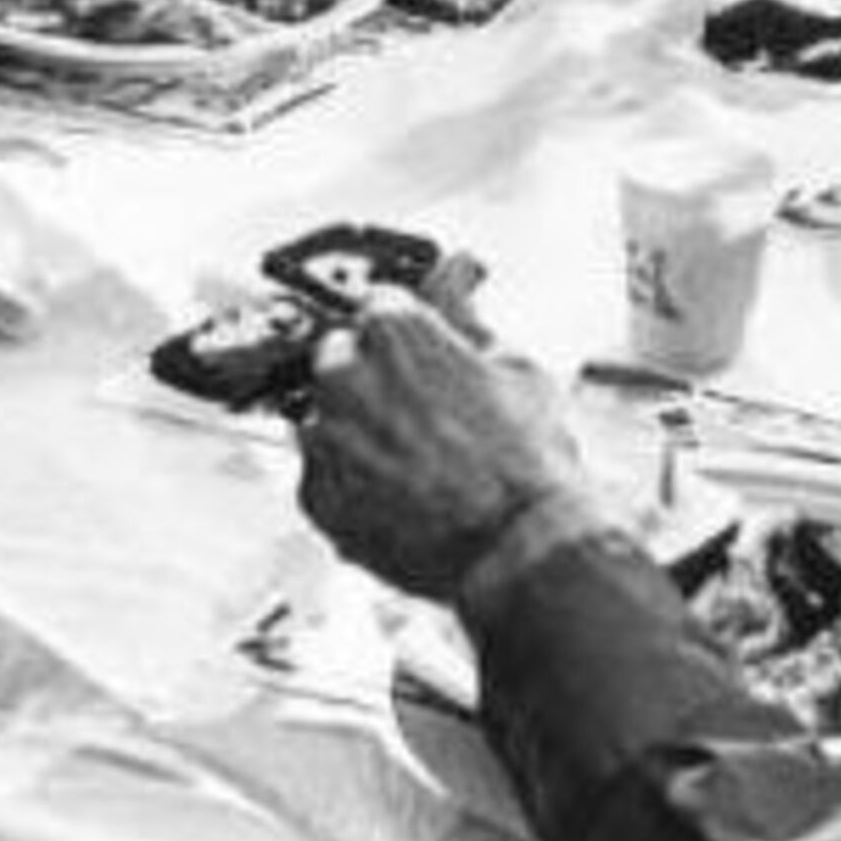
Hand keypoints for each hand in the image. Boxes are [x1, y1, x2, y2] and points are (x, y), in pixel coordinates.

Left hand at [294, 291, 593, 601]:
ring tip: (416, 465)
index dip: (405, 336)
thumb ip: (470, 323)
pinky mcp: (315, 495)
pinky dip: (351, 484)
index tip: (416, 354)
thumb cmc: (525, 463)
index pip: (379, 306)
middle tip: (419, 414)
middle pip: (341, 359)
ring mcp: (324, 438)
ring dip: (359, 434)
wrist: (516, 547)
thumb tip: (457, 292)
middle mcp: (344, 376)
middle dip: (372, 379)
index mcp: (392, 330)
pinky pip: (324, 477)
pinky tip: (399, 497)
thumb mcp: (516, 370)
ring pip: (329, 420)